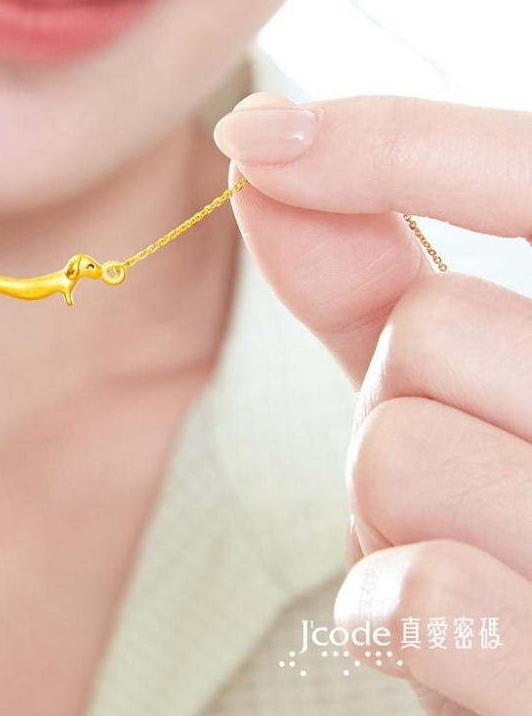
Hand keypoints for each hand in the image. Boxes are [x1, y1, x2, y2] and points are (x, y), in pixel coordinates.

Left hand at [213, 90, 531, 715]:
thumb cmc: (501, 513)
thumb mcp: (446, 385)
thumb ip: (366, 275)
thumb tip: (260, 153)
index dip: (394, 143)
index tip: (255, 133)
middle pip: (431, 333)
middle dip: (394, 396)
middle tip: (461, 460)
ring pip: (399, 455)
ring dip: (383, 512)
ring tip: (461, 547)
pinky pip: (425, 591)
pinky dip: (392, 610)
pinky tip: (436, 623)